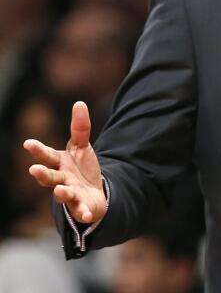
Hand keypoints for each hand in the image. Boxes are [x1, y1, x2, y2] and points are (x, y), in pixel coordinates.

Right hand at [23, 101, 106, 223]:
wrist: (93, 193)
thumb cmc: (81, 169)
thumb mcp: (81, 147)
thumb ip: (80, 128)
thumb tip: (79, 103)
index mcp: (59, 163)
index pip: (47, 156)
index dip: (38, 150)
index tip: (28, 143)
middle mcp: (61, 179)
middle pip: (50, 177)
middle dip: (42, 174)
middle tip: (34, 170)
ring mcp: (70, 194)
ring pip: (63, 195)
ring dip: (61, 193)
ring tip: (60, 190)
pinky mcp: (81, 207)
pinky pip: (81, 210)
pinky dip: (83, 213)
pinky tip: (87, 214)